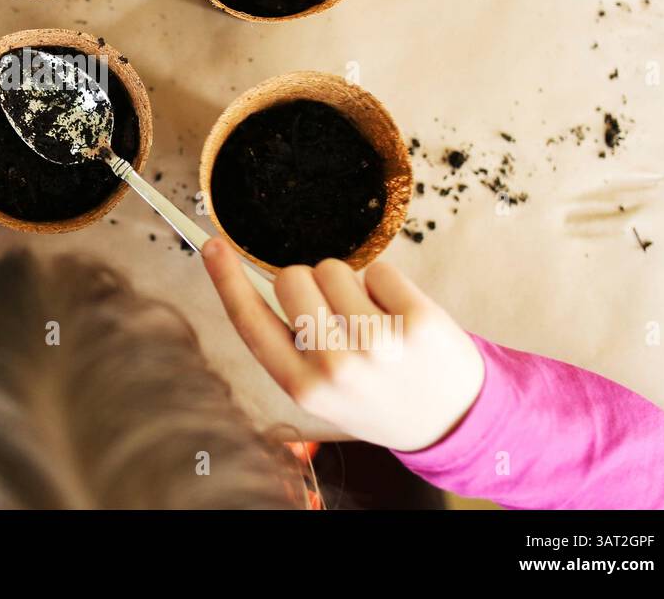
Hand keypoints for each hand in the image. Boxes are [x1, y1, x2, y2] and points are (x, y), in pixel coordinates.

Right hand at [201, 238, 484, 451]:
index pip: (250, 321)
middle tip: (334, 314)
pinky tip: (399, 317)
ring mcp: (379, 344)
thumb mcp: (320, 391)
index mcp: (303, 387)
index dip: (225, 279)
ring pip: (334, 268)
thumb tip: (254, 277)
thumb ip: (289, 345)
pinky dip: (386, 284)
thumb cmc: (375, 396)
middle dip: (307, 282)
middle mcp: (337, 368)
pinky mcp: (418, 321)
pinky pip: (379, 269)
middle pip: (291, 277)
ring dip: (348, 284)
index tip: (212, 244)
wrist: (451, 420)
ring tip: (371, 320)